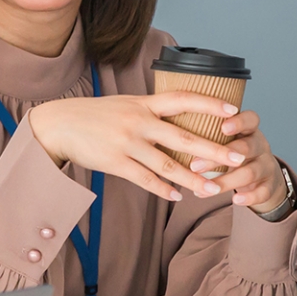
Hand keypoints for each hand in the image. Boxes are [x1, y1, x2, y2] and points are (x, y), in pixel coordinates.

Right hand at [26, 92, 245, 202]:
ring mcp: (127, 143)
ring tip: (212, 189)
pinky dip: (163, 189)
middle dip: (213, 150)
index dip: (209, 103)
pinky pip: (144, 179)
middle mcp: (138, 122)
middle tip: (237, 158)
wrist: (59, 124)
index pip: (183, 99)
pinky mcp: (115, 163)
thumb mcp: (125, 103)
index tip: (234, 110)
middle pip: (183, 137)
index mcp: (144, 103)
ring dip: (193, 179)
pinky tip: (178, 196)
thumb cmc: (95, 114)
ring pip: (167, 165)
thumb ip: (150, 110)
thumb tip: (179, 113)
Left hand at [188, 109, 289, 215]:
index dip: (239, 122)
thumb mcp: (225, 140)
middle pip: (246, 147)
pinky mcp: (270, 185)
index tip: (222, 127)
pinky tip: (235, 201)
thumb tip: (168, 132)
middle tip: (194, 165)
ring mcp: (267, 165)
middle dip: (219, 157)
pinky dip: (249, 197)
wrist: (261, 176)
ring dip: (226, 181)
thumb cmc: (232, 152)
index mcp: (249, 129)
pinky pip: (263, 192)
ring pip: (250, 172)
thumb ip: (207, 134)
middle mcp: (260, 145)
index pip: (250, 119)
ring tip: (204, 189)